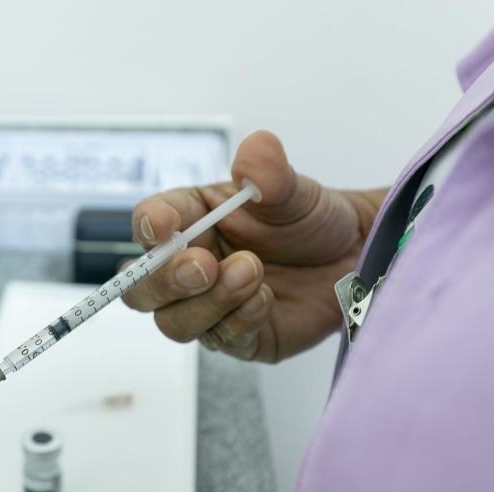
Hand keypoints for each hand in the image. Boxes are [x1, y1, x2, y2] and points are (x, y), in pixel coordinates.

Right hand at [123, 130, 386, 361]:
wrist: (352, 256)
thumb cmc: (308, 219)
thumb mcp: (291, 189)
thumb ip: (269, 171)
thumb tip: (258, 149)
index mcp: (188, 222)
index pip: (148, 224)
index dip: (148, 226)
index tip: (163, 225)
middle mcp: (187, 268)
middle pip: (142, 289)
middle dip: (166, 280)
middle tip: (204, 266)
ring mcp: (207, 308)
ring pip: (175, 323)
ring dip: (208, 303)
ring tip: (251, 274)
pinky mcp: (238, 338)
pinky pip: (222, 340)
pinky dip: (239, 321)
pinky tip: (264, 299)